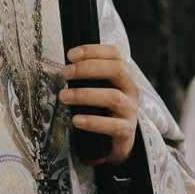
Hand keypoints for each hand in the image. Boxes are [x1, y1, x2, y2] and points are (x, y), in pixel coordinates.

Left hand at [59, 43, 137, 164]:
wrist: (115, 142)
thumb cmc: (103, 111)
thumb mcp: (98, 90)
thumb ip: (88, 78)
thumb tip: (66, 67)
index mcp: (124, 76)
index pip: (114, 54)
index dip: (93, 51)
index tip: (70, 55)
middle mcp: (131, 90)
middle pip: (117, 70)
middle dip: (88, 68)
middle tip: (65, 73)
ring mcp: (130, 110)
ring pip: (113, 97)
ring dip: (85, 94)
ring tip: (64, 96)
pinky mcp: (126, 131)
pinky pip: (112, 125)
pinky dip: (92, 121)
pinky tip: (76, 120)